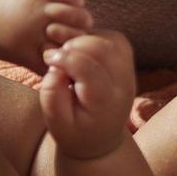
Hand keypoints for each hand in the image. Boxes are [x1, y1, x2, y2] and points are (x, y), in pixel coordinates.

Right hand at [39, 28, 136, 158]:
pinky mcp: (127, 63)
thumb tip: (56, 65)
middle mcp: (123, 85)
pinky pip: (114, 39)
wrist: (99, 138)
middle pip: (104, 49)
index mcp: (105, 103)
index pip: (88, 69)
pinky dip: (93, 37)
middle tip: (56, 53)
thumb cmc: (73, 131)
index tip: (47, 59)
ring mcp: (129, 72)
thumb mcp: (55, 121)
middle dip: (75, 43)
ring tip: (67, 51)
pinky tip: (78, 49)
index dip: (65, 57)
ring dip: (85, 38)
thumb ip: (52, 94)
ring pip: (112, 40)